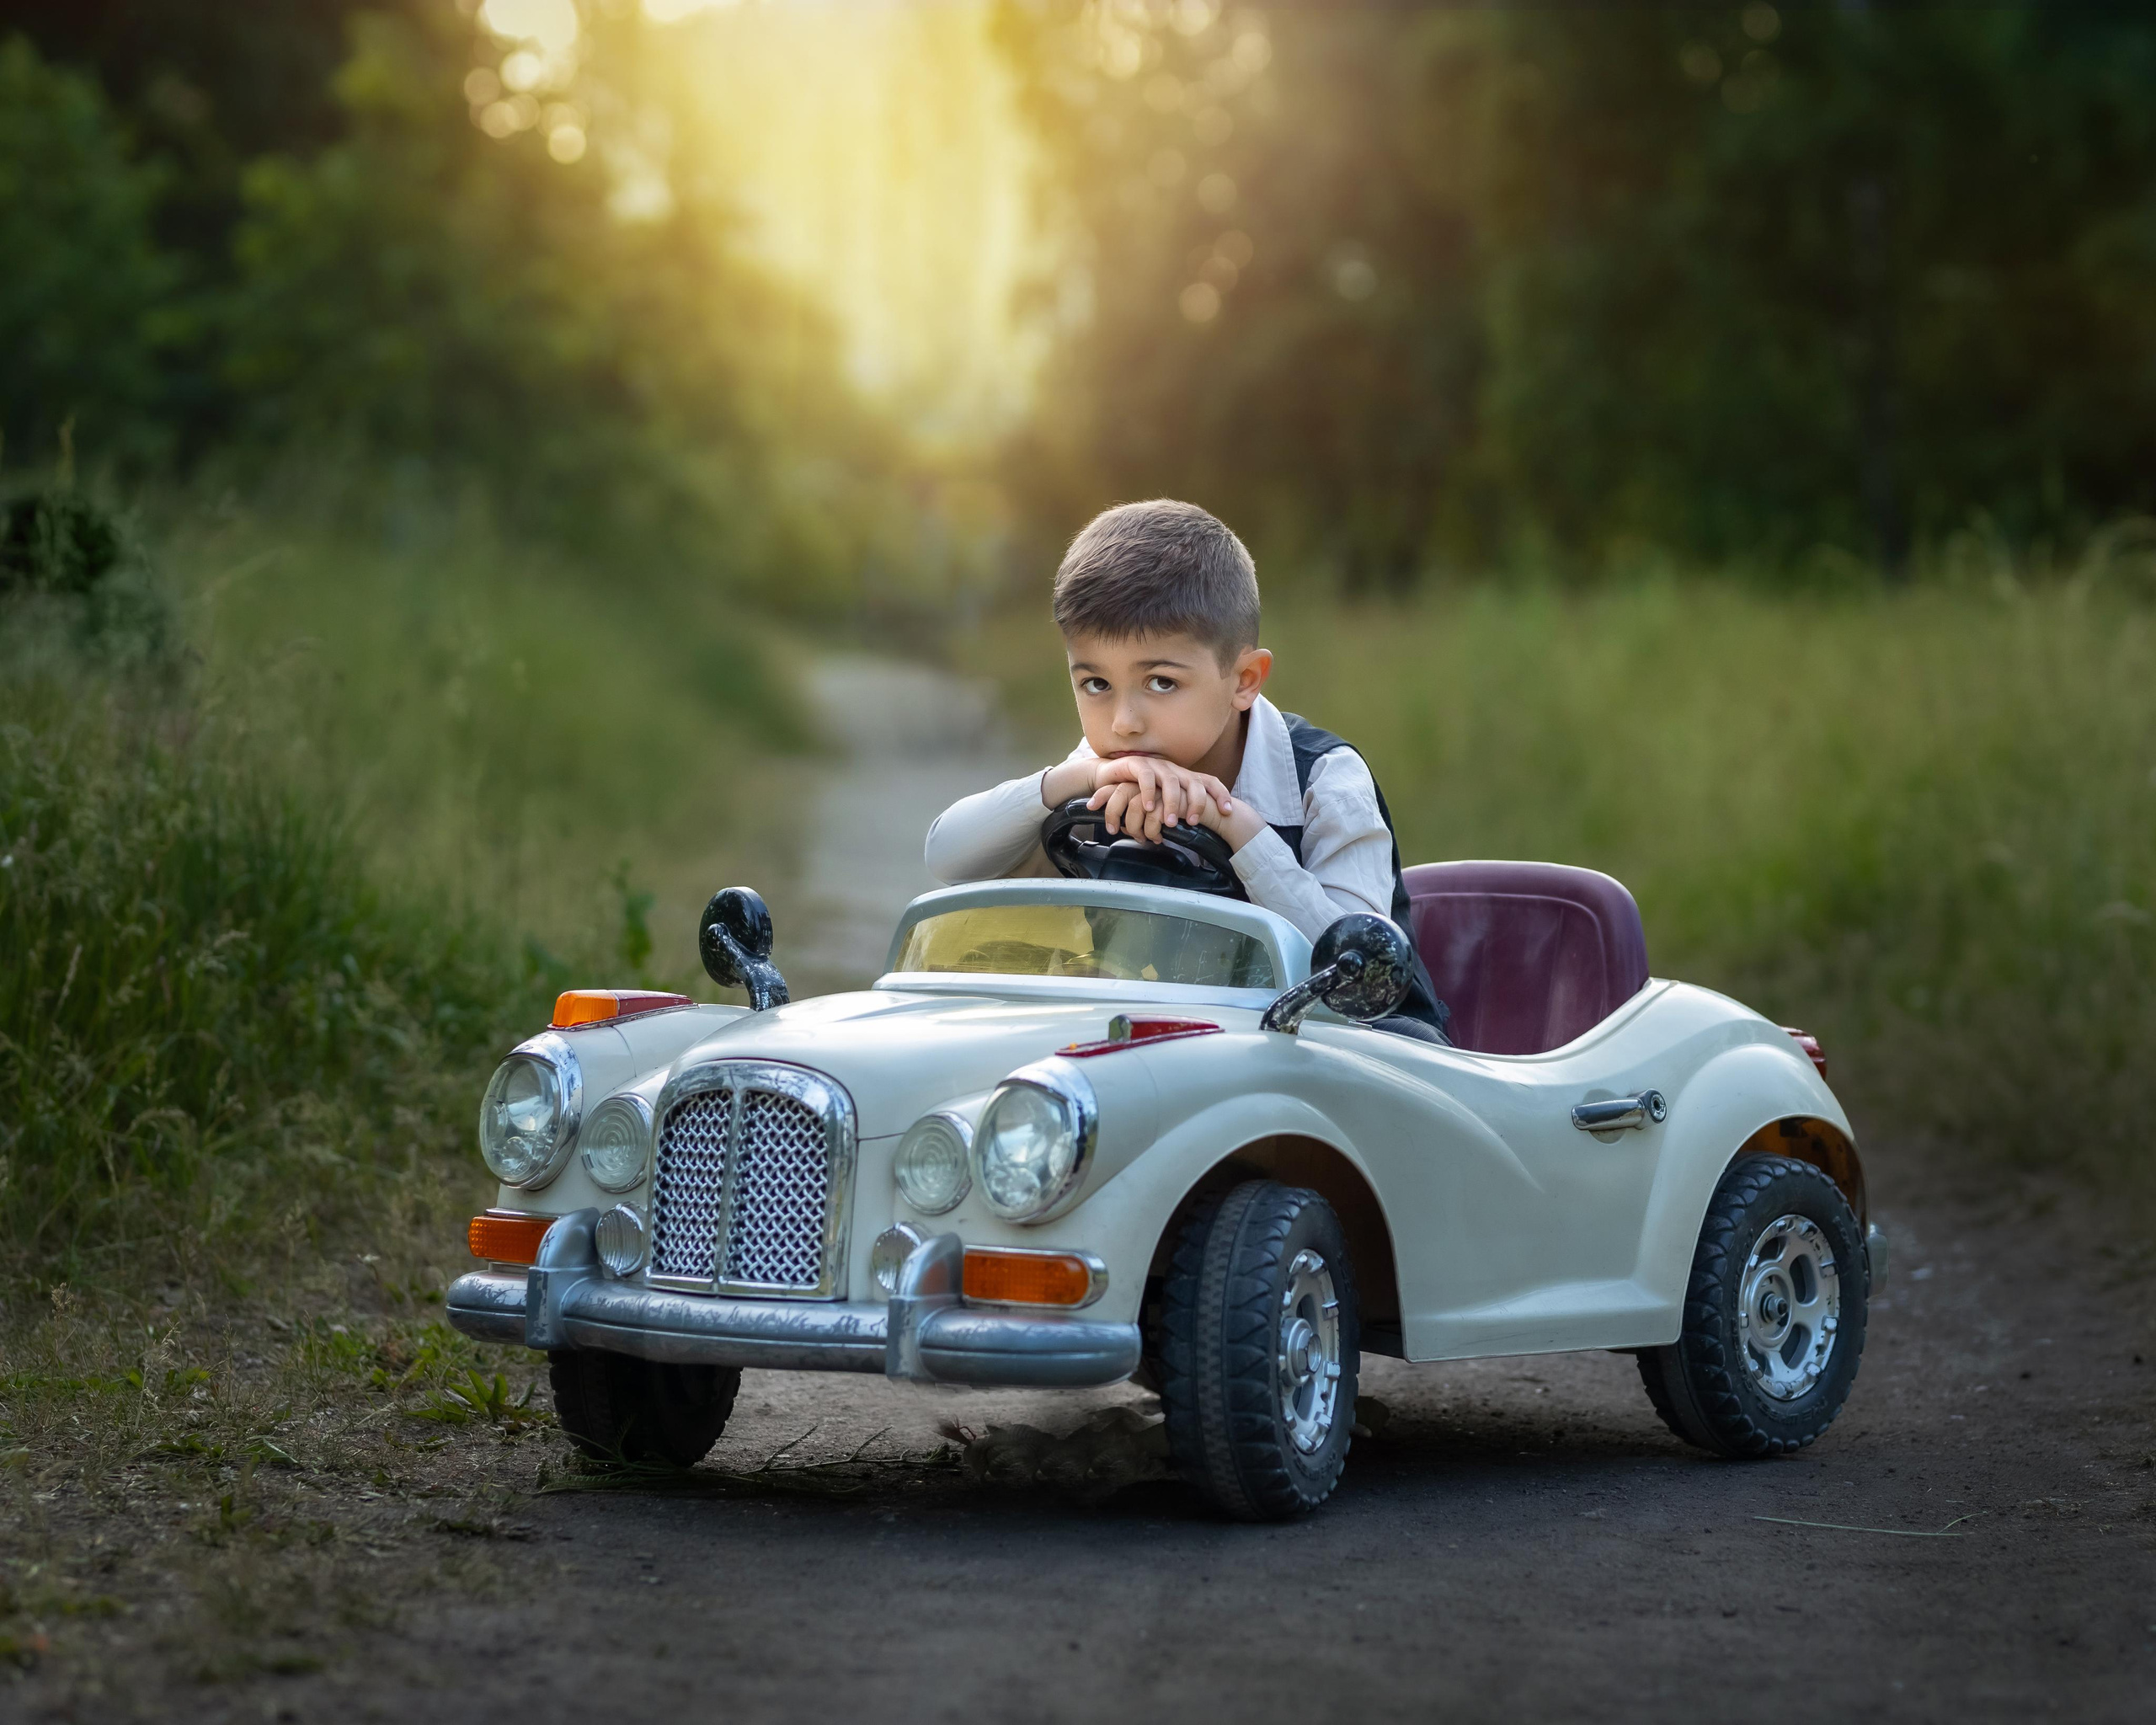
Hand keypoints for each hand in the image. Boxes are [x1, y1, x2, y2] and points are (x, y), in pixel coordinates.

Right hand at [1086, 756, 1234, 843]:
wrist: (1109, 780)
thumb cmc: (1139, 795)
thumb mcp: (1162, 803)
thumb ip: (1178, 812)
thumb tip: (1195, 834)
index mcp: (1183, 778)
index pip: (1208, 782)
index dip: (1220, 794)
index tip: (1227, 811)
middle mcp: (1173, 770)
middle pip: (1193, 782)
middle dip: (1196, 802)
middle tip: (1193, 822)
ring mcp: (1156, 766)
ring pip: (1171, 781)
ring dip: (1172, 803)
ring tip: (1169, 822)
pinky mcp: (1137, 764)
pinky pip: (1146, 777)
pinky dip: (1148, 793)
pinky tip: (1148, 808)